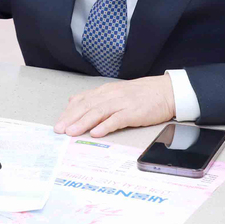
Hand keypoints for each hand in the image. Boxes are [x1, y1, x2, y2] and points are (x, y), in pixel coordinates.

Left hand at [53, 75, 175, 137]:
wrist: (166, 91)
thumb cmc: (142, 94)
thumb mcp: (116, 92)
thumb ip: (96, 97)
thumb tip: (74, 101)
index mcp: (106, 91)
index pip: (82, 100)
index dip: (69, 112)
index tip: (58, 123)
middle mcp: (112, 95)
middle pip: (87, 106)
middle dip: (71, 118)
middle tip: (59, 130)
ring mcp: (123, 103)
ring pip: (99, 112)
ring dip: (83, 122)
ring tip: (72, 132)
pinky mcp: (134, 112)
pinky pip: (117, 119)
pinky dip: (106, 126)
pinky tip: (96, 132)